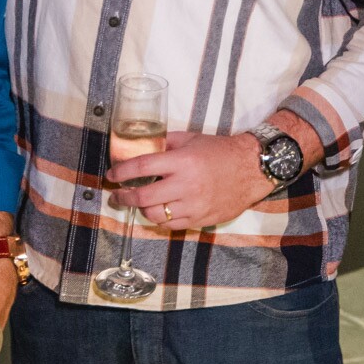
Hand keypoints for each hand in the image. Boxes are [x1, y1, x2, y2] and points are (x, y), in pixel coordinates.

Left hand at [107, 132, 275, 228]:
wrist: (251, 169)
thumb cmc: (221, 151)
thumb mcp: (192, 139)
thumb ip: (167, 144)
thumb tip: (144, 147)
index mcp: (183, 162)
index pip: (142, 167)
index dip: (121, 172)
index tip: (111, 175)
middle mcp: (186, 185)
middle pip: (143, 196)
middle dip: (125, 197)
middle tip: (117, 195)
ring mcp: (194, 205)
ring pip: (155, 215)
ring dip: (142, 209)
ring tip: (138, 203)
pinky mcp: (201, 219)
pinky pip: (172, 225)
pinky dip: (160, 219)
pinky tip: (157, 211)